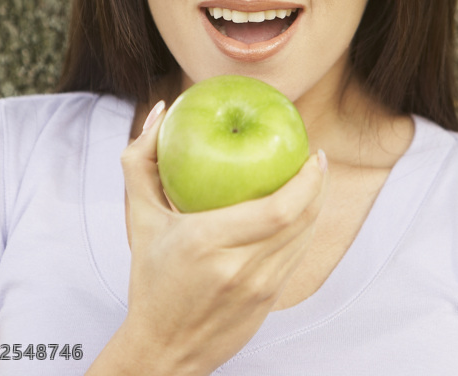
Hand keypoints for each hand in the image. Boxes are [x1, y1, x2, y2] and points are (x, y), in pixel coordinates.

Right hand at [108, 100, 327, 375]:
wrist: (163, 348)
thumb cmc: (150, 279)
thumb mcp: (139, 219)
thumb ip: (142, 160)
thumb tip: (162, 110)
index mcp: (206, 242)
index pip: (278, 209)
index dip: (307, 180)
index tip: (311, 153)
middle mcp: (239, 268)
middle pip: (300, 220)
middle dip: (318, 185)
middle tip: (315, 159)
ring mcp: (259, 290)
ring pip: (304, 239)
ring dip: (316, 207)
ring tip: (314, 180)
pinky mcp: (269, 303)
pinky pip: (297, 257)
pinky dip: (304, 231)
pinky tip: (302, 212)